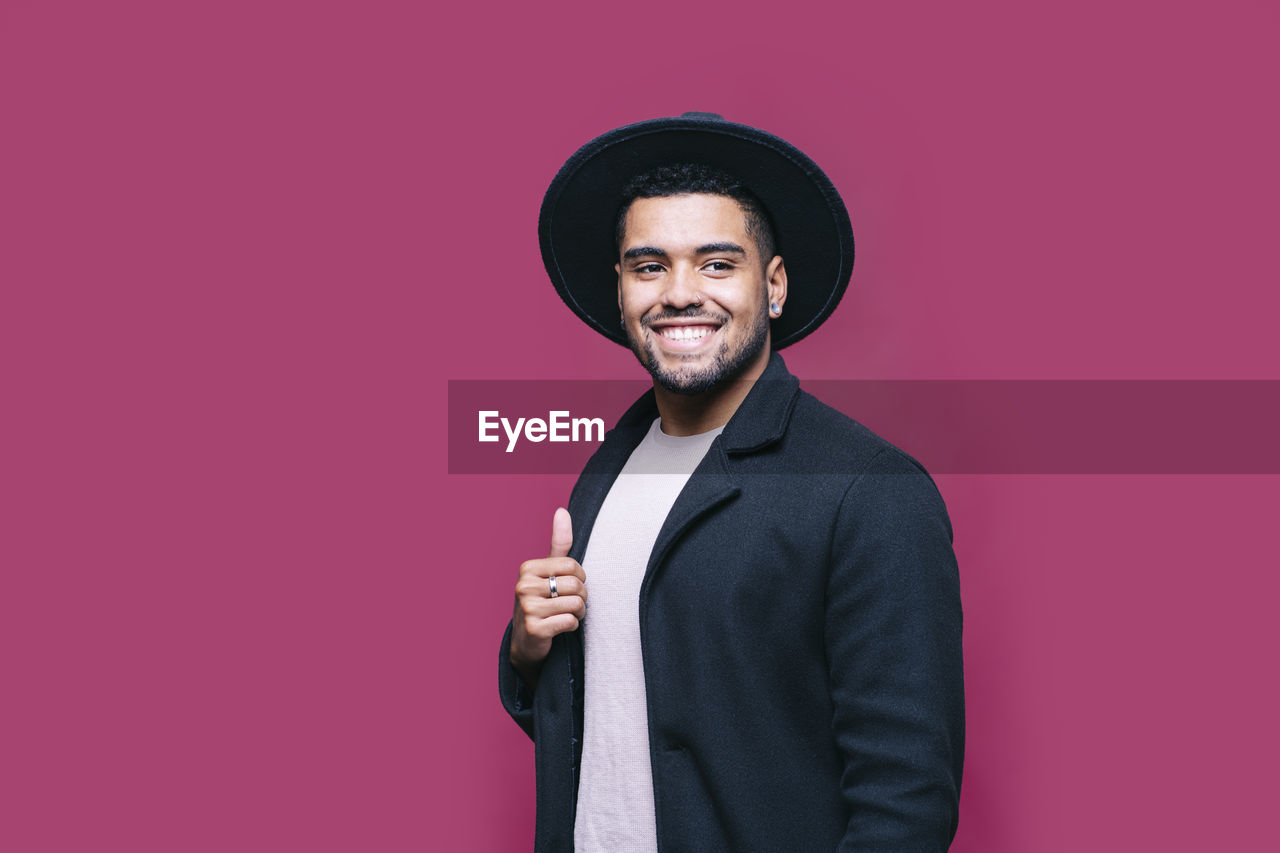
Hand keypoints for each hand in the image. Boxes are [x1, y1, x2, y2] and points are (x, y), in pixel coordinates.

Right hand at [509, 507, 586, 689]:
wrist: (527, 642)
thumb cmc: (543, 601)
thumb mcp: (549, 571)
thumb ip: (559, 543)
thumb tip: (562, 511)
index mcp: (527, 568)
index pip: (573, 565)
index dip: (581, 578)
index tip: (572, 586)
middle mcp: (523, 586)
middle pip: (576, 585)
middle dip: (582, 597)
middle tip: (573, 604)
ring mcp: (527, 608)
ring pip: (576, 604)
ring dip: (579, 613)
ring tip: (568, 615)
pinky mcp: (534, 629)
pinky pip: (570, 622)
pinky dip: (572, 626)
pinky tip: (561, 627)